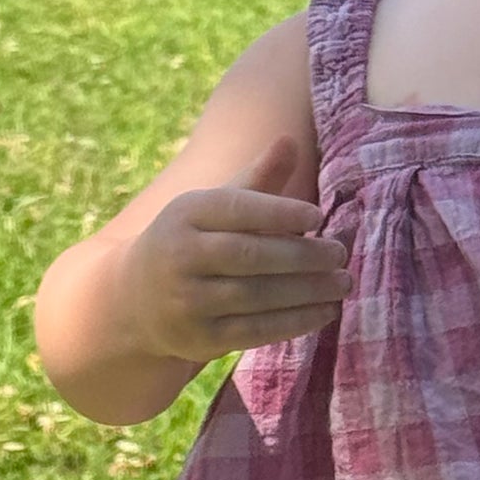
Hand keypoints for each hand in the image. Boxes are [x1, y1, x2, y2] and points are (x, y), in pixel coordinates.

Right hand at [123, 136, 348, 362]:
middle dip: (302, 255)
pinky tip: (325, 312)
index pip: (237, 209)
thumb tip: (289, 140)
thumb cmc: (194, 240)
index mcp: (186, 213)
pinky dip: (295, 322)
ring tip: (342, 284)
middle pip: (250, 255)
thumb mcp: (214, 205)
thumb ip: (256, 178)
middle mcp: (181, 255)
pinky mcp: (199, 338)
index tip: (318, 215)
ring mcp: (187, 300)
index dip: (279, 211)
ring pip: (257, 296)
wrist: (136, 298)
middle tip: (340, 254)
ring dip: (307, 291)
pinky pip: (255, 330)